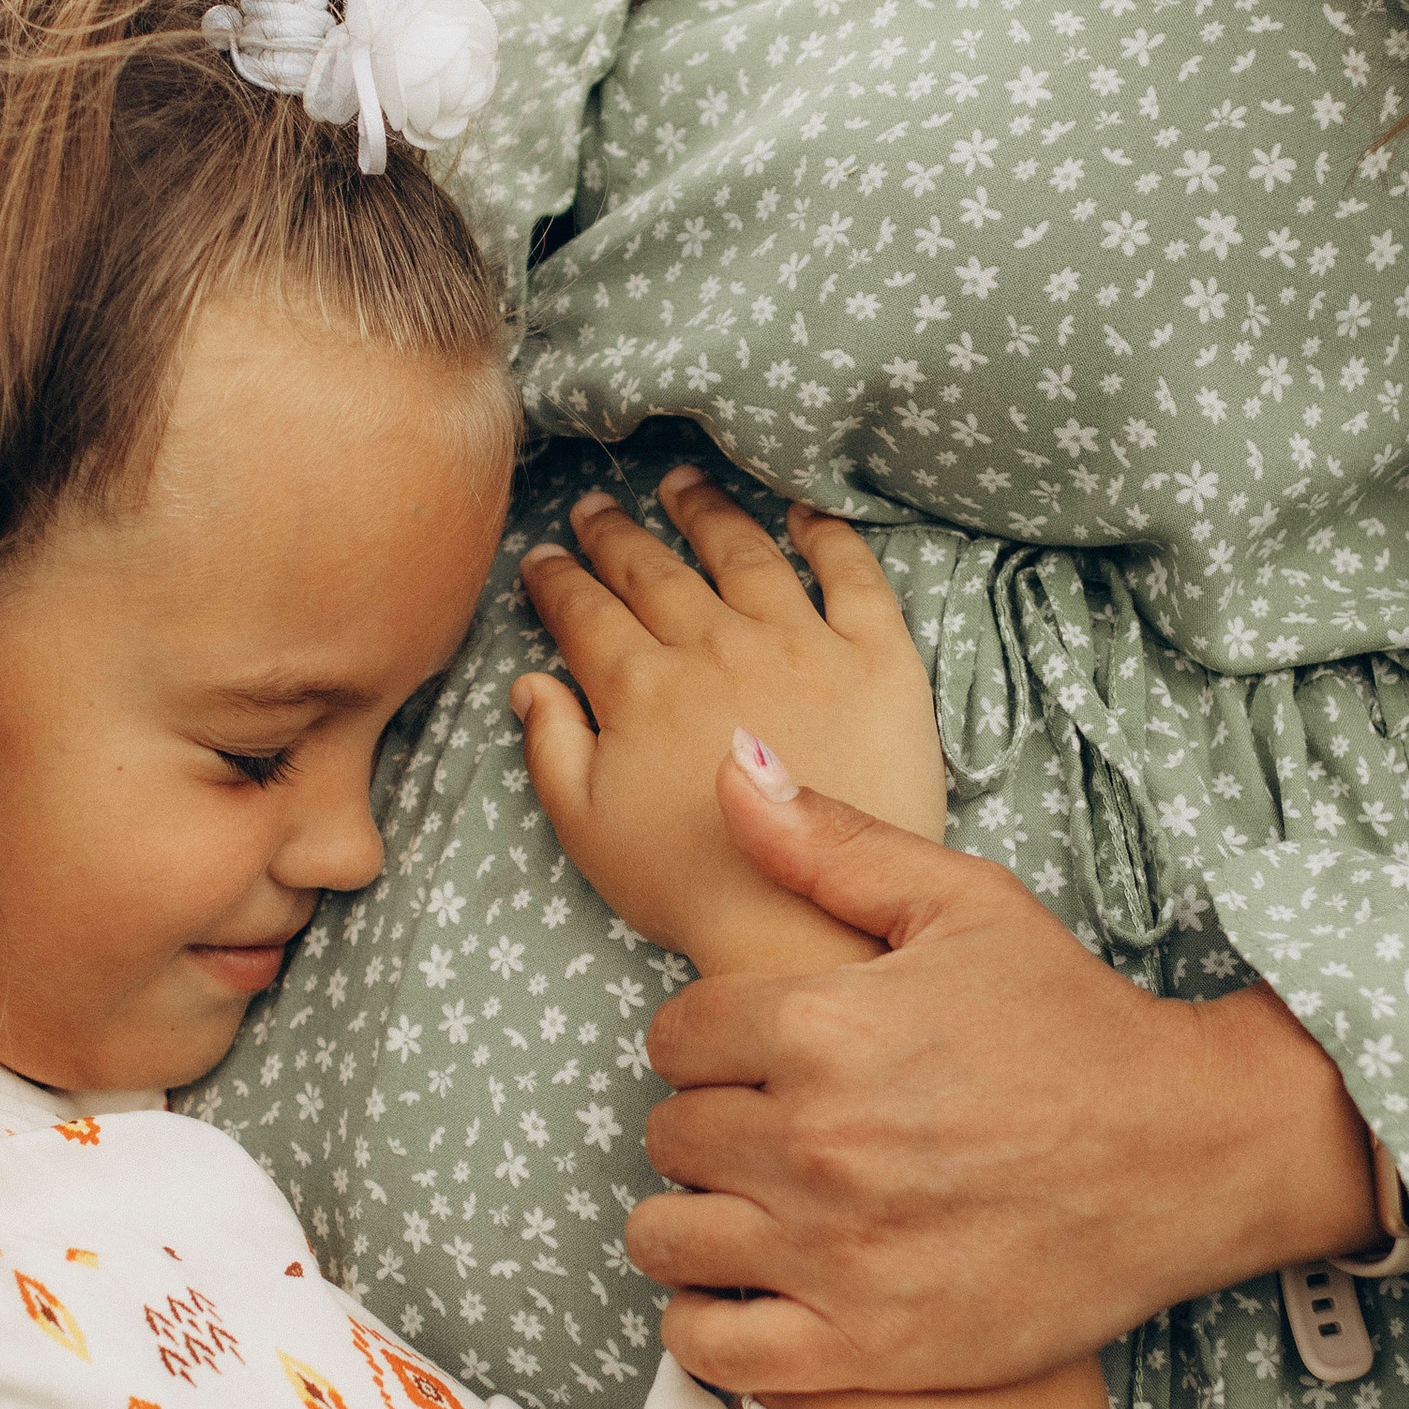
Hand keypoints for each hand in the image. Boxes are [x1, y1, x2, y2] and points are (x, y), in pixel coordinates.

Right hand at [511, 470, 944, 975]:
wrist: (805, 921)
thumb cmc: (689, 887)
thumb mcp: (587, 828)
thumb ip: (551, 747)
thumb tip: (529, 681)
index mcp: (641, 687)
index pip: (586, 612)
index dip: (560, 579)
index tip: (546, 559)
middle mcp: (717, 647)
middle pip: (656, 570)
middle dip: (617, 534)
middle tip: (597, 507)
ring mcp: (801, 645)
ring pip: (744, 553)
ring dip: (707, 513)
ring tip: (684, 487)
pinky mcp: (878, 659)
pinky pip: (853, 576)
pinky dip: (828, 536)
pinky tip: (804, 514)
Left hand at [630, 755, 1381, 1393]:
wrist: (1193, 1153)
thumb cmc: (1077, 1024)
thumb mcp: (963, 904)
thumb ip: (830, 841)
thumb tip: (729, 762)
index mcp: (821, 1026)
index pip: (674, 1036)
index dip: (713, 1040)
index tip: (761, 1054)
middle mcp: (812, 1141)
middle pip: (667, 1133)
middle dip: (711, 1122)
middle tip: (777, 1126)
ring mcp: (834, 1252)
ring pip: (668, 1238)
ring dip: (698, 1220)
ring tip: (759, 1205)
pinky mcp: (866, 1343)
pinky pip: (712, 1346)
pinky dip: (712, 1319)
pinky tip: (757, 1289)